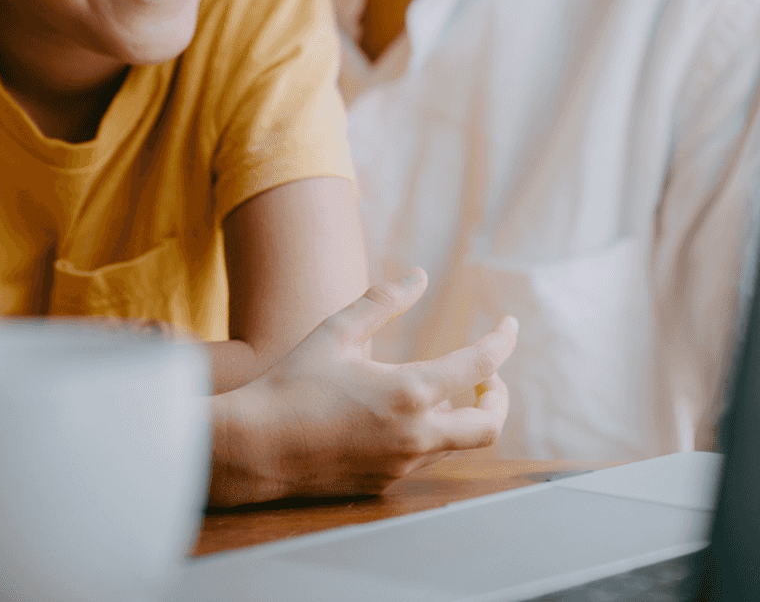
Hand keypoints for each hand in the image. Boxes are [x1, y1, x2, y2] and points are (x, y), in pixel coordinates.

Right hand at [208, 269, 516, 505]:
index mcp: (410, 392)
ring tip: (436, 391)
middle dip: (498, 397)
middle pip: (489, 424)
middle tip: (486, 378)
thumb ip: (382, 301)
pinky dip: (426, 434)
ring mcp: (401, 464)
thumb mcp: (335, 331)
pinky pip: (421, 458)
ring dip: (457, 415)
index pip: (481, 364)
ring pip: (455, 443)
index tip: (508, 325)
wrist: (251, 451)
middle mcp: (415, 435)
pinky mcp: (383, 483)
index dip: (503, 340)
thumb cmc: (291, 385)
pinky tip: (399, 417)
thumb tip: (418, 276)